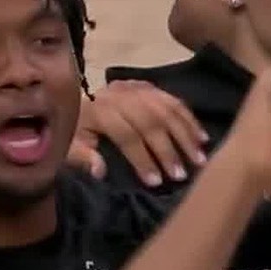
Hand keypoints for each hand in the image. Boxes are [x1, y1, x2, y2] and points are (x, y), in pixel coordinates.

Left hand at [70, 81, 208, 185]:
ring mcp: (137, 89)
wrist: (69, 97)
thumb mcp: (68, 145)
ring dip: (186, 135)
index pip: (127, 135)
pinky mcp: (149, 87)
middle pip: (151, 122)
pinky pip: (174, 100)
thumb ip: (81, 158)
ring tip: (199, 160)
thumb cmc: (73, 131)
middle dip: (168, 150)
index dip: (143, 159)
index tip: (157, 182)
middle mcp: (121, 96)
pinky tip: (203, 138)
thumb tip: (99, 171)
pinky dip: (190, 120)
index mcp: (100, 111)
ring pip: (167, 110)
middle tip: (182, 175)